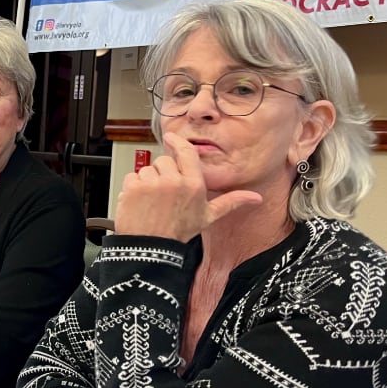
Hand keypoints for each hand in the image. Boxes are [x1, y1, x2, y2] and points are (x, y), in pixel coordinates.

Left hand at [114, 132, 261, 241]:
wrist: (152, 249)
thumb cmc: (179, 233)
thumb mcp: (207, 217)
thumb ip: (230, 202)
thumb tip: (256, 198)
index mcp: (193, 184)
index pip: (186, 152)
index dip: (177, 142)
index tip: (170, 138)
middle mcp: (173, 181)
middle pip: (163, 161)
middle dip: (162, 174)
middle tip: (163, 194)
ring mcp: (152, 183)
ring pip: (146, 170)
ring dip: (147, 182)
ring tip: (152, 201)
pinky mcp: (133, 187)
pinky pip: (131, 177)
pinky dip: (132, 188)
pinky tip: (140, 203)